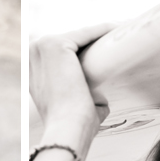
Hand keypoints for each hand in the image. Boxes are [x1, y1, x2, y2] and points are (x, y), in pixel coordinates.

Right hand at [30, 23, 116, 155]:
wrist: (68, 129)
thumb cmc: (73, 125)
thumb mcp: (74, 106)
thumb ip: (83, 98)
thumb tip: (102, 103)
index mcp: (33, 69)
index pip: (65, 52)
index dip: (89, 50)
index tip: (110, 48)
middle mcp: (32, 55)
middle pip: (73, 40)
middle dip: (97, 39)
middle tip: (123, 38)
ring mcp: (41, 47)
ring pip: (80, 35)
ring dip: (103, 32)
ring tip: (126, 33)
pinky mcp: (55, 44)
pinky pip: (86, 32)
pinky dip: (105, 30)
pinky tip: (121, 30)